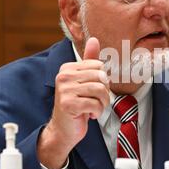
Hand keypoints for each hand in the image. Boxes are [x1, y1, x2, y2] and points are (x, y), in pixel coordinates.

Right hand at [38, 37, 109, 168]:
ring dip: (102, 103)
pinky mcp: (69, 104)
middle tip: (97, 101)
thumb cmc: (76, 105)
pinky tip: (89, 115)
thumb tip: (94, 39)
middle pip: (101, 77)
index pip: (98, 66)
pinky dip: (97, 112)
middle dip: (105, 92)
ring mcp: (65, 90)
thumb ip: (89, 60)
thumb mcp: (83, 81)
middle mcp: (64, 76)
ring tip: (95, 108)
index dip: (103, 80)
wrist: (63, 129)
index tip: (94, 91)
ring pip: (100, 90)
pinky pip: (95, 104)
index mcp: (68, 68)